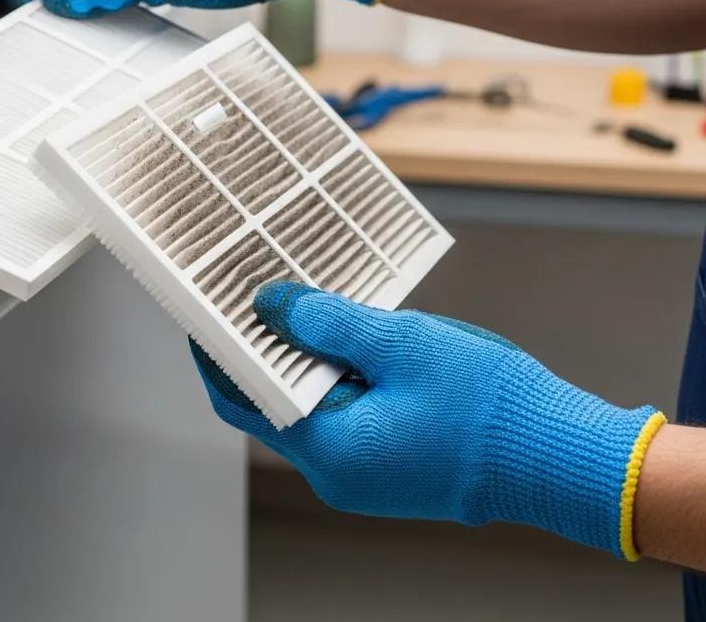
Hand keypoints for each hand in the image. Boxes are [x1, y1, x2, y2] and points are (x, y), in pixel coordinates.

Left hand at [193, 281, 664, 560]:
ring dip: (304, 356)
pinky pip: (344, 412)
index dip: (216, 352)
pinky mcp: (388, 460)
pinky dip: (336, 373)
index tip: (205, 309)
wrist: (559, 453)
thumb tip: (268, 303)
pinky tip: (347, 332)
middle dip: (262, 347)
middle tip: (255, 292)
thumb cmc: (487, 404)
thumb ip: (325, 322)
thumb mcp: (397, 344)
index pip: (240, 399)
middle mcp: (336, 471)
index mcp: (328, 448)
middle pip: (272, 401)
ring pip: (310, 404)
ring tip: (302, 302)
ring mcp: (364, 470)